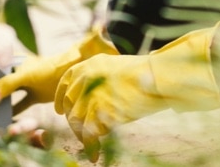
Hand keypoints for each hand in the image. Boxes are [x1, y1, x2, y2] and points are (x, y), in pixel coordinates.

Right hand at [0, 28, 115, 107]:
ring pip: (10, 96)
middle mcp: (21, 72)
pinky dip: (13, 112)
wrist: (77, 68)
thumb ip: (8, 83)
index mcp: (17, 63)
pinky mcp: (37, 96)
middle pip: (2, 82)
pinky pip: (21, 105)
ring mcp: (29, 84)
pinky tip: (5, 121)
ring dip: (1, 104)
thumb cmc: (52, 67)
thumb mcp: (27, 75)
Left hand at [55, 26, 219, 148]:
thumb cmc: (145, 75)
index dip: (62, 100)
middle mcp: (85, 78)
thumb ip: (100, 79)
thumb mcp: (116, 68)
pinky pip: (88, 134)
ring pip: (77, 121)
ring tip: (91, 146)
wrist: (157, 77)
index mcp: (88, 65)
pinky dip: (90, 146)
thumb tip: (92, 98)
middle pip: (71, 106)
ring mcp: (90, 94)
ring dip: (82, 136)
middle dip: (75, 123)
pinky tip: (94, 154)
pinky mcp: (99, 111)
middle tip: (82, 135)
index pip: (65, 83)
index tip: (62, 111)